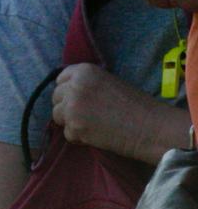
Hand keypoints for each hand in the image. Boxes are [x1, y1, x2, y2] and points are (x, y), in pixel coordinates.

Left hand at [52, 63, 186, 160]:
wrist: (152, 127)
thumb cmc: (136, 104)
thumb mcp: (109, 82)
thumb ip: (87, 84)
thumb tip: (67, 92)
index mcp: (84, 71)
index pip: (60, 79)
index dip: (68, 90)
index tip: (78, 98)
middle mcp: (74, 86)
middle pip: (55, 97)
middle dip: (67, 106)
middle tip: (87, 115)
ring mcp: (72, 107)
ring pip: (57, 115)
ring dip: (71, 122)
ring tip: (93, 125)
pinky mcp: (75, 128)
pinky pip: (67, 133)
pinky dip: (79, 137)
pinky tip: (97, 135)